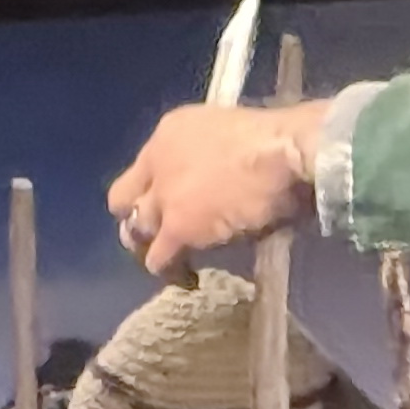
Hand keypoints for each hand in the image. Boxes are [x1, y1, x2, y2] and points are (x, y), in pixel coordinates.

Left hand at [107, 100, 328, 277]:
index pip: (141, 167)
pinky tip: (187, 277)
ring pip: (137, 230)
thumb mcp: (229, 133)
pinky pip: (159, 258)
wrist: (284, 154)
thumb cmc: (277, 141)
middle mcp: (157, 161)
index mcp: (170, 131)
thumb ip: (208, 155)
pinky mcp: (177, 227)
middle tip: (157, 236)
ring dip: (152, 247)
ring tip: (172, 261)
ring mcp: (164, 194)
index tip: (166, 204)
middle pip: (125, 200)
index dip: (149, 191)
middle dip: (137, 219)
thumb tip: (216, 180)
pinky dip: (171, 269)